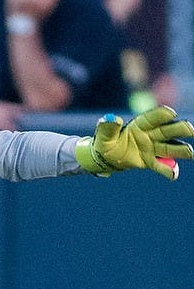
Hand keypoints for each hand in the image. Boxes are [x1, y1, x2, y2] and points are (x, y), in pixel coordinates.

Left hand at [75, 106, 193, 178]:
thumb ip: (107, 128)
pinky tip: (173, 174)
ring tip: (191, 153)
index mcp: (139, 125)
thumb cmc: (105, 143)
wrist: (106, 157)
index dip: (162, 115)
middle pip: (167, 131)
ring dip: (181, 150)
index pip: (152, 118)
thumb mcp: (103, 136)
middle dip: (179, 129)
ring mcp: (152, 148)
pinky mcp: (150, 161)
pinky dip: (168, 170)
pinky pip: (161, 166)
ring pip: (169, 148)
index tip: (171, 114)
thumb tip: (110, 118)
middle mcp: (149, 134)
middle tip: (190, 130)